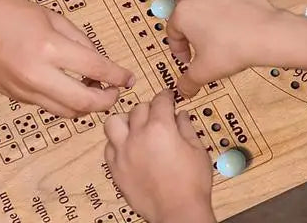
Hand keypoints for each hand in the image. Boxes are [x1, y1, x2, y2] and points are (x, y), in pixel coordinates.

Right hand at [0, 0, 133, 115]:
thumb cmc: (7, 10)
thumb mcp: (50, 16)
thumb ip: (78, 40)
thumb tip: (99, 64)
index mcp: (50, 48)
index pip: (95, 70)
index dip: (118, 76)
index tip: (131, 78)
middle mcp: (37, 75)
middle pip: (84, 103)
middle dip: (107, 100)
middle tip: (117, 92)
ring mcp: (23, 91)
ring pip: (67, 112)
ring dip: (87, 106)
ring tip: (97, 90)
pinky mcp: (14, 97)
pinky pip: (48, 106)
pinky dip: (66, 103)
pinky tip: (71, 88)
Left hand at [104, 92, 214, 222]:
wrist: (178, 213)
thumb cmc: (191, 184)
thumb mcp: (197, 149)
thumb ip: (186, 127)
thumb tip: (180, 115)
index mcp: (160, 127)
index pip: (160, 99)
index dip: (166, 96)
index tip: (168, 97)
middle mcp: (138, 136)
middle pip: (138, 108)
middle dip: (150, 108)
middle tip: (157, 116)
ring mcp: (124, 152)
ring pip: (114, 122)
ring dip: (125, 121)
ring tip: (135, 127)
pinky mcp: (116, 169)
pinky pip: (108, 147)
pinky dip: (116, 143)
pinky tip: (127, 147)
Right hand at [167, 0, 281, 96]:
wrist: (266, 34)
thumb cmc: (232, 50)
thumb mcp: (204, 72)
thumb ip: (188, 82)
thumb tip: (183, 89)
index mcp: (184, 13)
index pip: (171, 30)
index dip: (178, 49)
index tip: (188, 60)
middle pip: (181, 1)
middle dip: (183, 18)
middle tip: (193, 36)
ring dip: (205, 13)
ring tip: (217, 34)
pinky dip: (227, 10)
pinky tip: (235, 27)